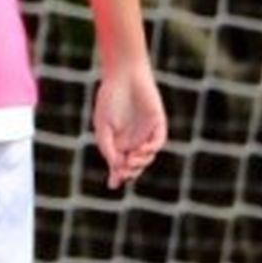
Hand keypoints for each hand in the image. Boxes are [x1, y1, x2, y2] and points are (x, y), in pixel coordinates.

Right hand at [93, 58, 166, 189]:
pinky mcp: (158, 124)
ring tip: (131, 161)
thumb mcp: (102, 126)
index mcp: (118, 140)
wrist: (123, 77)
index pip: (119, 163)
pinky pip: (157, 141)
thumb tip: (116, 167)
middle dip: (129, 171)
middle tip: (123, 173)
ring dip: (140, 162)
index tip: (112, 185)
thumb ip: (107, 146)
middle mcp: (134, 139)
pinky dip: (151, 149)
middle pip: (135, 163)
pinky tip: (142, 150)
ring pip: (147, 156)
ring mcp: (147, 133)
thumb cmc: (109, 99)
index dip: (117, 175)